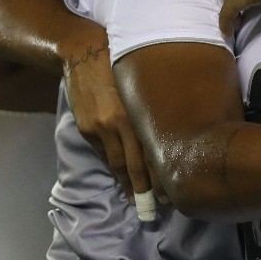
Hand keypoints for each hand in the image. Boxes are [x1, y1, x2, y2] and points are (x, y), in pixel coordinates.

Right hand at [63, 42, 162, 203]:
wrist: (83, 52)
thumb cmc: (124, 63)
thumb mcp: (146, 83)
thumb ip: (157, 107)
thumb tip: (177, 130)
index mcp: (140, 111)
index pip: (153, 151)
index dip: (161, 173)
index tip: (172, 190)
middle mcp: (120, 122)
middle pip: (135, 164)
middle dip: (145, 188)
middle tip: (157, 207)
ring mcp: (100, 127)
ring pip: (117, 163)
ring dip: (128, 183)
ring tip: (138, 199)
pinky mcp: (86, 128)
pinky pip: (102, 153)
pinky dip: (113, 167)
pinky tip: (122, 178)